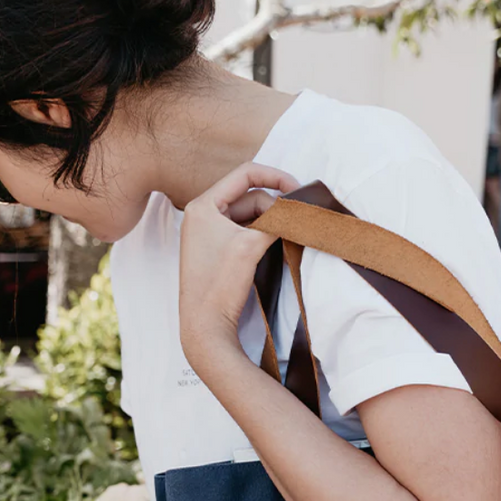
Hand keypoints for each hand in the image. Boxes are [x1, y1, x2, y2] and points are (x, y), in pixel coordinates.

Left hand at [178, 162, 298, 372]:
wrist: (205, 326)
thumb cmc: (220, 285)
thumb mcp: (251, 245)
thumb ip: (275, 221)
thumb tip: (297, 209)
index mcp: (203, 205)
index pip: (245, 174)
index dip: (276, 176)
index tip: (298, 189)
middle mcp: (202, 215)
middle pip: (250, 197)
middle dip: (275, 206)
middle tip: (298, 219)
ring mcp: (208, 234)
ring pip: (250, 216)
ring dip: (271, 222)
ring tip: (289, 232)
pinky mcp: (217, 252)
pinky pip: (245, 233)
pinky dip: (262, 234)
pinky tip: (278, 242)